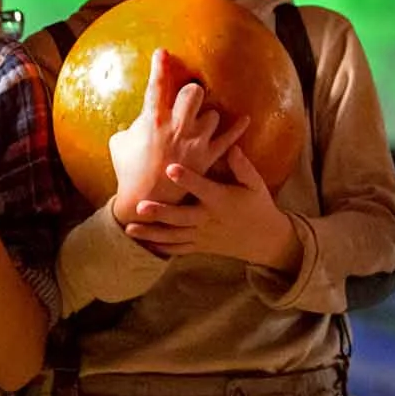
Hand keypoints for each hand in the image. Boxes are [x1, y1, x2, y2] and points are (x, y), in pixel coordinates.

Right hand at [108, 50, 247, 225]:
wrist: (146, 202)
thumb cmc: (128, 171)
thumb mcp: (119, 143)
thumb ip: (134, 124)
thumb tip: (141, 116)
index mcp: (153, 121)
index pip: (157, 86)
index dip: (159, 66)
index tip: (162, 53)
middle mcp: (177, 128)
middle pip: (193, 92)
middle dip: (191, 91)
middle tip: (186, 98)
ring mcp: (195, 143)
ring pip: (212, 114)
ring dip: (205, 117)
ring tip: (197, 127)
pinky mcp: (208, 158)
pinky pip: (229, 137)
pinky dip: (237, 128)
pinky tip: (244, 119)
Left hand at [129, 147, 300, 270]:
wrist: (264, 239)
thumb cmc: (257, 205)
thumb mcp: (255, 185)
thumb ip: (242, 167)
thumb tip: (231, 147)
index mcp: (221, 200)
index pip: (202, 188)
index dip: (187, 178)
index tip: (170, 168)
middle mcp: (208, 219)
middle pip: (181, 217)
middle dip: (160, 212)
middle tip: (139, 206)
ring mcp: (202, 235)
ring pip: (174, 236)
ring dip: (152, 233)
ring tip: (130, 229)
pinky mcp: (200, 245)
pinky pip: (178, 249)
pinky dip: (161, 248)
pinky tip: (143, 244)